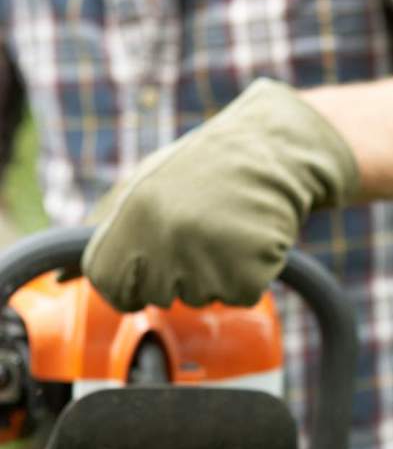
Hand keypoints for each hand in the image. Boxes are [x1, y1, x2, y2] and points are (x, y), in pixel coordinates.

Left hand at [81, 79, 358, 310]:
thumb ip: (102, 229)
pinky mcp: (248, 274)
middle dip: (180, 273)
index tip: (155, 258)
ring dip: (217, 273)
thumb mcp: (145, 183)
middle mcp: (167, 238)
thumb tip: (61, 278)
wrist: (275, 150)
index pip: (111, 285)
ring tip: (229, 228)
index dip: (133, 280)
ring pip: (201, 298)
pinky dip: (250, 275)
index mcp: (135, 213)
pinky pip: (240, 296)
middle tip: (203, 229)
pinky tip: (252, 237)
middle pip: (159, 296)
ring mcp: (208, 258)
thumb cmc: (206, 168)